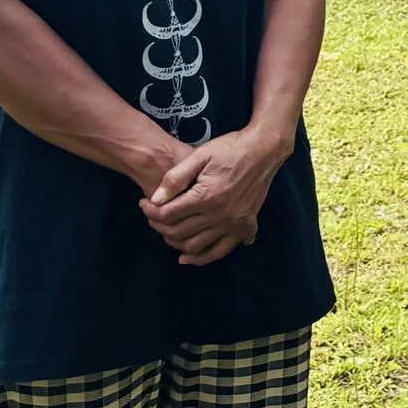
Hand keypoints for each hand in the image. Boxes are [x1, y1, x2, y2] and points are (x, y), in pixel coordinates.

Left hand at [140, 127, 287, 265]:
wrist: (264, 149)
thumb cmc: (230, 148)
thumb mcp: (200, 155)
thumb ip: (176, 177)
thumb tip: (155, 200)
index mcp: (206, 196)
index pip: (168, 214)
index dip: (150, 211)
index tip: (144, 203)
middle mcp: (220, 215)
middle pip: (178, 233)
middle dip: (159, 226)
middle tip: (152, 215)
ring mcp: (234, 224)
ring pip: (195, 247)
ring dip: (175, 243)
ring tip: (167, 231)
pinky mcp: (245, 226)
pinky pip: (220, 251)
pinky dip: (202, 258)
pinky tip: (188, 256)